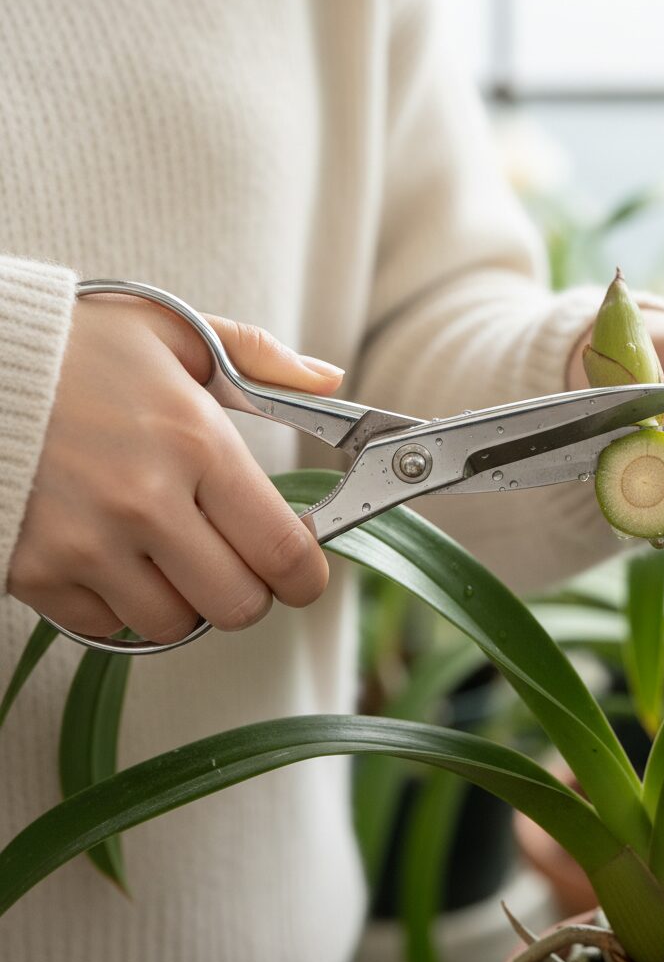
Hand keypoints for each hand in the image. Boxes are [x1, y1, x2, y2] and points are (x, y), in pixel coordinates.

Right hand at [8, 294, 345, 642]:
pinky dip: (121, 604)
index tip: (304, 573)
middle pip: (238, 605)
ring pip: (175, 625)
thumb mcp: (176, 334)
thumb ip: (261, 359)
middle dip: (250, 590)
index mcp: (195, 443)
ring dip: (185, 599)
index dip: (307, 576)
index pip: (283, 550)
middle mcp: (145, 502)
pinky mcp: (34, 574)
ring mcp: (86, 545)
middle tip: (234, 560)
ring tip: (166, 549)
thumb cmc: (78, 350)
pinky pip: (107, 627)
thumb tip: (331, 381)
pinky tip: (113, 556)